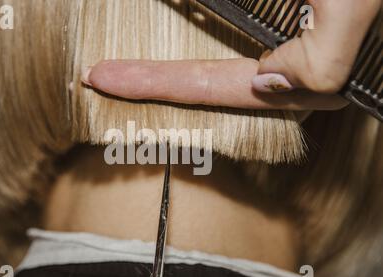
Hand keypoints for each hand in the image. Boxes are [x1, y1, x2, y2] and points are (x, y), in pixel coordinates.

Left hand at [78, 0, 379, 111]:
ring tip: (120, 72)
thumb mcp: (354, 8)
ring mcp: (278, 63)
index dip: (151, 83)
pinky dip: (185, 62)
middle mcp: (284, 79)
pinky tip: (167, 62)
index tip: (101, 77)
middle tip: (99, 76)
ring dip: (163, 73)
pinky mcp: (277, 45)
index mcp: (301, 79)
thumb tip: (267, 85)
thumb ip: (321, 60)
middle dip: (148, 83)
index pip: (207, 87)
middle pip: (199, 89)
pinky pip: (224, 58)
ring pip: (209, 74)